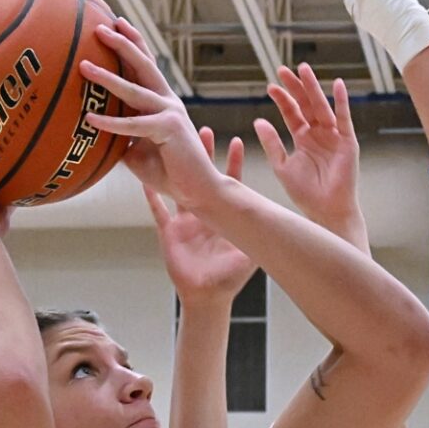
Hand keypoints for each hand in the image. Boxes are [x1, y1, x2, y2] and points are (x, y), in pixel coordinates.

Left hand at [80, 22, 227, 210]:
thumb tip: (89, 130)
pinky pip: (134, 125)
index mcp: (162, 102)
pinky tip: (91, 118)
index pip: (146, 66)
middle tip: (100, 27)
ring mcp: (171, 113)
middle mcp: (168, 101)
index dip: (133, 43)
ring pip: (135, 90)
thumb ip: (119, 135)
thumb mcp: (136, 150)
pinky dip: (112, 123)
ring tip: (84, 66)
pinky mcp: (170, 130)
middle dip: (122, 44)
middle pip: (143, 65)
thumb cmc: (168, 172)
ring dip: (108, 77)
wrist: (198, 191)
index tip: (115, 23)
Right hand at [151, 129, 253, 304]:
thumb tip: (286, 226)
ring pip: (178, 187)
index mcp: (224, 216)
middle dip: (203, 154)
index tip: (236, 141)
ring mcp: (185, 222)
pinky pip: (157, 211)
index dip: (232, 162)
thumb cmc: (230, 280)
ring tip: (170, 143)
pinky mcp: (168, 233)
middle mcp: (204, 214)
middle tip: (202, 129)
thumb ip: (261, 239)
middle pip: (202, 177)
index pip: (229, 182)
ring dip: (175, 166)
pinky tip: (142, 176)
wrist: (207, 298)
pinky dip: (150, 195)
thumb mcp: (250, 255)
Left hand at [253, 63, 361, 234]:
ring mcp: (334, 136)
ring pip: (322, 107)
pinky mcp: (348, 142)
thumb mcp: (282, 166)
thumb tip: (258, 121)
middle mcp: (319, 134)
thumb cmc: (305, 193)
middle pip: (306, 105)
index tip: (270, 87)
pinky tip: (337, 84)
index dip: (282, 99)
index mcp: (303, 139)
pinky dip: (341, 101)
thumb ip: (272, 143)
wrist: (325, 210)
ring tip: (304, 70)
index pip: (292, 113)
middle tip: (284, 69)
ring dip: (313, 88)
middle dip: (296, 87)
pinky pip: (344, 118)